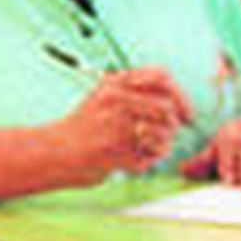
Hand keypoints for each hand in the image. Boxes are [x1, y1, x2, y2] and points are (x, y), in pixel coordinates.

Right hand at [56, 67, 191, 181]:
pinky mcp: (112, 151)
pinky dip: (145, 163)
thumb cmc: (85, 127)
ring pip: (163, 134)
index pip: (161, 77)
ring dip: (162, 147)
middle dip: (173, 126)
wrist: (53, 151)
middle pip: (167, 108)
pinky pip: (149, 158)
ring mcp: (112, 125)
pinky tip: (131, 161)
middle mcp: (113, 100)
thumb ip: (137, 92)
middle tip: (165, 137)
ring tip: (147, 150)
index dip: (181, 96)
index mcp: (113, 84)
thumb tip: (179, 103)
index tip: (186, 113)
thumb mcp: (104, 96)